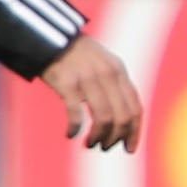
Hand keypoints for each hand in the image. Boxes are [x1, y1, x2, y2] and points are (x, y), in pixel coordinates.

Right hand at [43, 36, 143, 151]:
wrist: (50, 37)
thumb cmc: (77, 56)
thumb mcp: (104, 64)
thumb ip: (116, 86)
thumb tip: (124, 120)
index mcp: (119, 71)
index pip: (135, 108)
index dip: (135, 132)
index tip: (129, 149)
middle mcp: (108, 74)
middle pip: (122, 117)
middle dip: (116, 138)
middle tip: (105, 147)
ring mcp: (88, 78)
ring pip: (104, 118)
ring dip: (98, 137)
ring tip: (90, 143)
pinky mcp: (67, 83)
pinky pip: (77, 114)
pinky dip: (75, 128)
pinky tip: (71, 134)